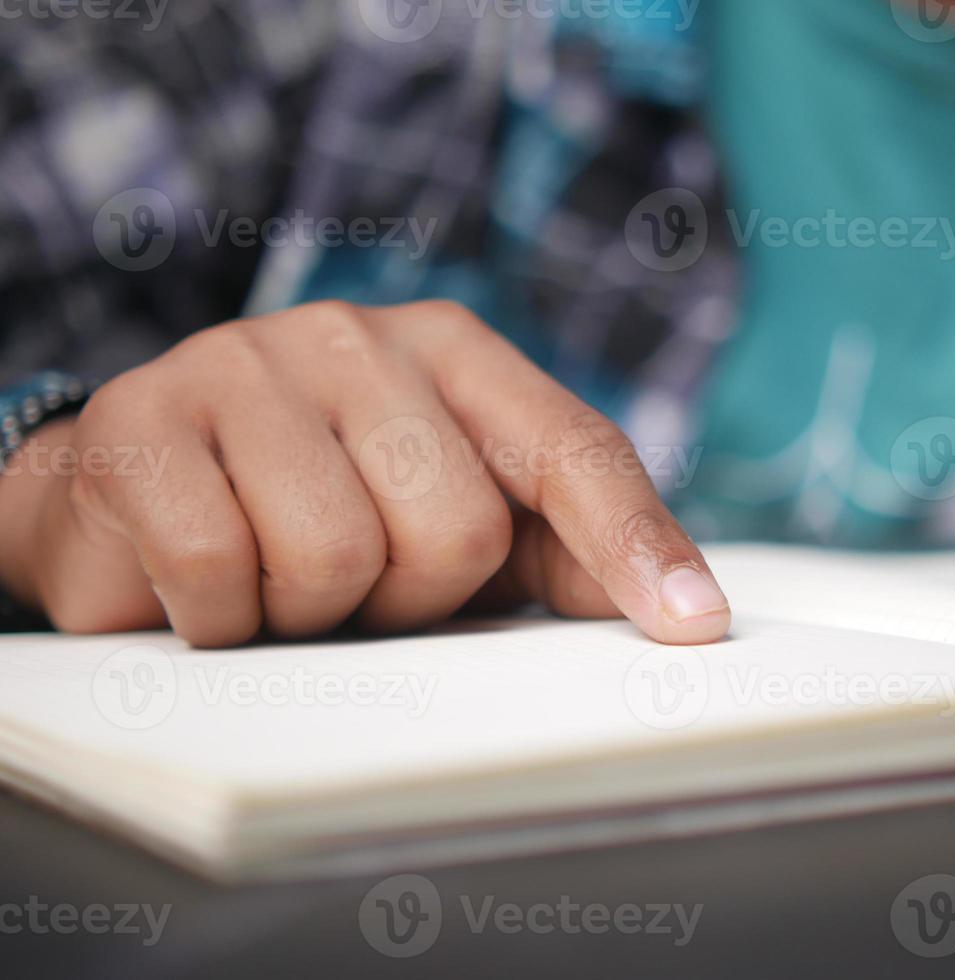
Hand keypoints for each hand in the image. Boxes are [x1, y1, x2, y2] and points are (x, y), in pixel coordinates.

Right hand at [0, 301, 729, 646]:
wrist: (136, 488)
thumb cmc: (324, 507)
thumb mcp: (456, 518)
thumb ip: (566, 548)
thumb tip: (683, 611)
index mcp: (457, 354)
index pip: (573, 449)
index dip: (635, 543)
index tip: (692, 626)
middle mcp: (360, 338)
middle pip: (459, 529)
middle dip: (412, 597)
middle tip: (359, 581)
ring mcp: (245, 362)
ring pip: (336, 554)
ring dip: (310, 611)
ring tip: (279, 573)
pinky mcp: (142, 419)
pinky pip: (218, 572)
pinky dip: (218, 616)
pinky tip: (207, 581)